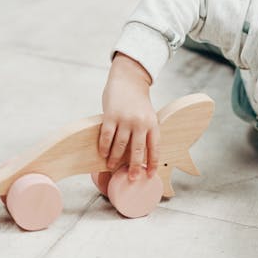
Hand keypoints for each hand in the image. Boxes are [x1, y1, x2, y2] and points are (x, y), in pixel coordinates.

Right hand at [99, 53, 159, 181]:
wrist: (128, 79)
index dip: (152, 163)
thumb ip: (146, 132)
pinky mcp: (111, 115)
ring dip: (115, 159)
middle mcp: (140, 123)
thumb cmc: (137, 101)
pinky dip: (104, 147)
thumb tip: (139, 155)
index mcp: (152, 124)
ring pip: (120, 145)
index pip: (154, 148)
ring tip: (111, 166)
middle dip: (134, 167)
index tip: (150, 176)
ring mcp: (125, 119)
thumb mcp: (148, 115)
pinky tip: (103, 154)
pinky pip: (107, 136)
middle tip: (131, 178)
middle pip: (137, 150)